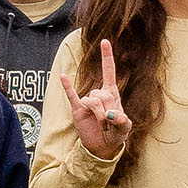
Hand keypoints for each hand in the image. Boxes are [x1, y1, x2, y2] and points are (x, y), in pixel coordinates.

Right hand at [59, 38, 130, 160]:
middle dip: (107, 110)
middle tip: (109, 123)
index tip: (105, 41)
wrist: (102, 146)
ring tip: (102, 125)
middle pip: (102, 93)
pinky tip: (62, 76)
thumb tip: (110, 115)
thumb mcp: (125, 128)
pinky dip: (67, 86)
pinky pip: (71, 96)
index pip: (109, 72)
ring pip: (92, 100)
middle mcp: (98, 94)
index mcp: (112, 94)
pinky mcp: (78, 109)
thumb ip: (122, 121)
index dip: (107, 57)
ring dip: (98, 114)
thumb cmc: (115, 134)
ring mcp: (87, 101)